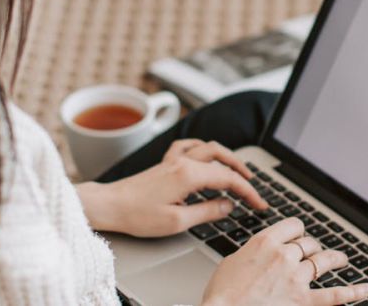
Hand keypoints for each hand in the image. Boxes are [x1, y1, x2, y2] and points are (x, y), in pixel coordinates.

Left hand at [77, 139, 268, 236]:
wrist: (109, 205)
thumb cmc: (137, 215)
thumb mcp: (177, 221)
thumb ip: (207, 211)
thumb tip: (228, 206)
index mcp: (189, 175)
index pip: (229, 179)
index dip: (248, 192)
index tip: (259, 204)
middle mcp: (183, 162)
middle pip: (222, 158)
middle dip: (242, 171)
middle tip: (253, 188)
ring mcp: (173, 160)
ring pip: (208, 148)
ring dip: (227, 157)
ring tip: (238, 170)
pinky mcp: (165, 164)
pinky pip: (189, 146)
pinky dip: (203, 148)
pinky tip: (206, 154)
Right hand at [202, 218, 367, 305]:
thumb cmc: (221, 295)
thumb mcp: (232, 262)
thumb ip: (254, 253)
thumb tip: (263, 255)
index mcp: (264, 241)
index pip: (293, 225)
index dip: (297, 231)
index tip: (298, 236)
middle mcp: (284, 255)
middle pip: (308, 243)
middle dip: (311, 248)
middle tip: (313, 254)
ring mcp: (296, 278)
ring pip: (323, 261)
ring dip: (334, 259)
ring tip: (342, 259)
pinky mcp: (304, 301)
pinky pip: (335, 295)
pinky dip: (355, 292)